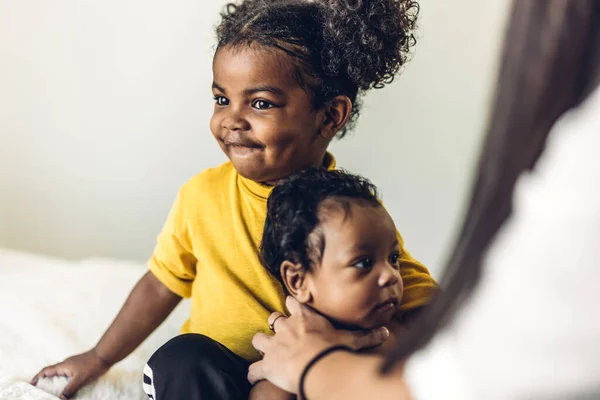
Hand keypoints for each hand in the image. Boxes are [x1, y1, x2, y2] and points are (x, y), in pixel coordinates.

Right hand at [31, 349, 109, 398]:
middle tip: (43, 390)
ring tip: (56, 391)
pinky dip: (67, 380)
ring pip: (62, 373)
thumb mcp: (79, 379)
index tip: (32, 384)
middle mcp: (67, 364)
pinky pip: (70, 374)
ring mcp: (74, 364)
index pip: (46, 371)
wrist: (105, 355)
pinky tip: (71, 386)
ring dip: (57, 381)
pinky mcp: (81, 366)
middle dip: (46, 380)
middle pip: (52, 372)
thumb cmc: (93, 365)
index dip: (38, 377)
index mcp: (63, 366)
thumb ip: (69, 389)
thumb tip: (61, 398)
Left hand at [248, 297, 388, 392]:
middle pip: (273, 318)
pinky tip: (255, 377)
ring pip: (258, 339)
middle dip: (275, 324)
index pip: (292, 303)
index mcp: (303, 317)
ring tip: (265, 351)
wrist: (315, 364)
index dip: (291, 306)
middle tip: (281, 333)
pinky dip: (254, 373)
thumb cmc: (332, 348)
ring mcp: (273, 345)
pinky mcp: (266, 364)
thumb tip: (386, 331)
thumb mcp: (352, 340)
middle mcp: (285, 327)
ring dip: (261, 345)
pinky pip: (254, 368)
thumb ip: (367, 335)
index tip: (292, 307)